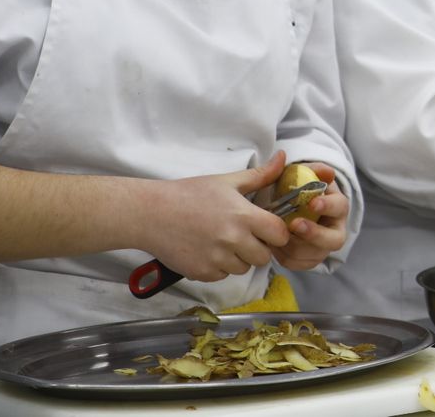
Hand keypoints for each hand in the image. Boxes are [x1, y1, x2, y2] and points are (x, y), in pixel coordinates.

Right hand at [138, 152, 291, 282]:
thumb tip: (283, 158)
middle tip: (243, 235)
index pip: (280, 235)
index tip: (267, 228)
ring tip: (221, 241)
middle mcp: (233, 240)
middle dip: (258, 247)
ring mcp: (217, 259)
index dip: (277, 232)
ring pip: (243, 268)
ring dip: (238, 258)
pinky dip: (218, 267)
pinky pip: (222, 276)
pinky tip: (207, 249)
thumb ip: (260, 175)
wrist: (151, 213)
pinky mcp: (203, 273)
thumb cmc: (189, 194)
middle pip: (264, 257)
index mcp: (243, 216)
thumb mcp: (227, 181)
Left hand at [271, 161, 350, 271]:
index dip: (327, 206)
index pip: (340, 207)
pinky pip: (298, 264)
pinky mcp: (309, 260)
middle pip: (334, 240)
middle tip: (294, 224)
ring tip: (277, 234)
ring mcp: (323, 248)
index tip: (312, 203)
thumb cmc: (299, 189)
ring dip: (294, 245)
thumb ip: (314, 170)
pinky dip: (284, 256)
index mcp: (337, 206)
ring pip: (314, 255)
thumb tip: (327, 171)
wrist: (288, 207)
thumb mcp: (304, 175)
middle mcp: (335, 230)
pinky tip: (274, 244)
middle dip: (314, 234)